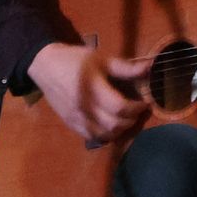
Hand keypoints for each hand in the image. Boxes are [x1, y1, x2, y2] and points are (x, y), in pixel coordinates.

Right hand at [30, 41, 152, 145]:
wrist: (45, 66)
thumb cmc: (75, 60)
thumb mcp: (101, 59)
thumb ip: (126, 67)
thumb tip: (151, 67)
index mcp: (92, 87)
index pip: (119, 107)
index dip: (137, 108)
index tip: (144, 102)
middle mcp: (83, 106)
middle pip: (114, 124)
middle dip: (131, 120)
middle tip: (136, 111)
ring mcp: (75, 118)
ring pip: (105, 135)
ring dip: (120, 130)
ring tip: (125, 118)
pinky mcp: (70, 124)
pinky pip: (93, 137)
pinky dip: (106, 134)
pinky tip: (111, 124)